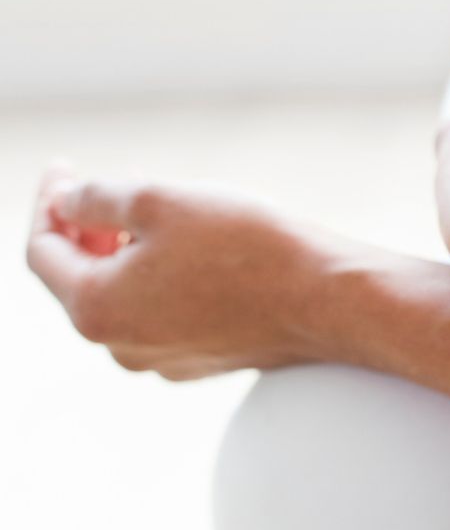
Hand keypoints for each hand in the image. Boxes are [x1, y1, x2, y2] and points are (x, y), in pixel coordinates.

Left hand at [25, 168, 334, 379]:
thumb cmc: (247, 248)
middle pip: (81, 279)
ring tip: (157, 211)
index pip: (43, 251)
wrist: (326, 298)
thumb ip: (95, 199)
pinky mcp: (203, 360)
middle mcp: (121, 347)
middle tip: (109, 183)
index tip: (66, 169)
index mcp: (96, 309)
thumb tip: (67, 202)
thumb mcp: (159, 199)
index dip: (49, 202)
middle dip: (88, 228)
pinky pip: (162, 314)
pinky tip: (192, 250)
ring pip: (125, 297)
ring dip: (127, 252)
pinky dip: (161, 279)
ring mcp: (163, 360)